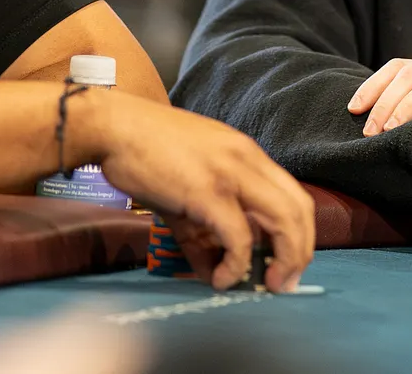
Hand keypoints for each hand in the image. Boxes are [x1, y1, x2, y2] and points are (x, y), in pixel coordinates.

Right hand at [85, 94, 314, 293]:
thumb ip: (202, 228)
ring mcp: (230, 173)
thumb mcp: (184, 185)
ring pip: (284, 222)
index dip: (299, 234)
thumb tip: (211, 269)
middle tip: (283, 282)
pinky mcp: (207, 193)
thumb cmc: (142, 149)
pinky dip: (237, 265)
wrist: (111, 126)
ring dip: (283, 261)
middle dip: (299, 253)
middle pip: (300, 210)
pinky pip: (239, 238)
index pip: (293, 195)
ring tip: (265, 285)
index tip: (285, 263)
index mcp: (245, 153)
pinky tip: (221, 278)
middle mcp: (247, 159)